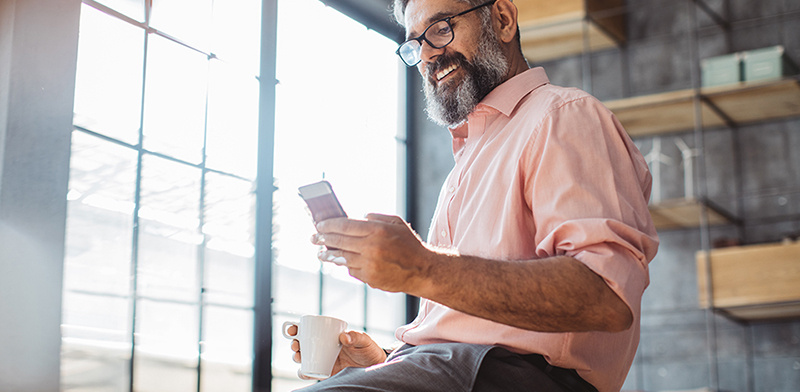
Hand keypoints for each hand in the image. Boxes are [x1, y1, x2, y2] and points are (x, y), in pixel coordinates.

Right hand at [286, 325, 386, 378]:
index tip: (293, 329)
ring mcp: (323, 359)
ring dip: (296, 357)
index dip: (297, 328)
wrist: (375, 367)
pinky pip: (311, 372)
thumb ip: (356, 337)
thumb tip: (343, 337)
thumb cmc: (369, 349)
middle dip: (294, 343)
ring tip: (298, 356)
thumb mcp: (364, 341)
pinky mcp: (326, 372)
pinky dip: (304, 372)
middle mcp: (323, 346)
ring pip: (304, 357)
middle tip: (296, 345)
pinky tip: (303, 371)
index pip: (310, 329)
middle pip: (302, 343)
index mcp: (329, 335)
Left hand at [312, 214, 437, 293]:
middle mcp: (371, 247)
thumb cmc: (409, 245)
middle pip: (339, 242)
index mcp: (377, 230)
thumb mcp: (396, 223)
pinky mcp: (370, 278)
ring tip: (321, 253)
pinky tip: (343, 262)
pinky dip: (346, 265)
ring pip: (342, 258)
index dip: (329, 225)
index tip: (319, 225)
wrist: (422, 270)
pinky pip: (352, 270)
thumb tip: (357, 218)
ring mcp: (369, 264)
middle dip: (323, 239)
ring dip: (329, 255)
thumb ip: (376, 218)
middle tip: (314, 238)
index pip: (344, 225)